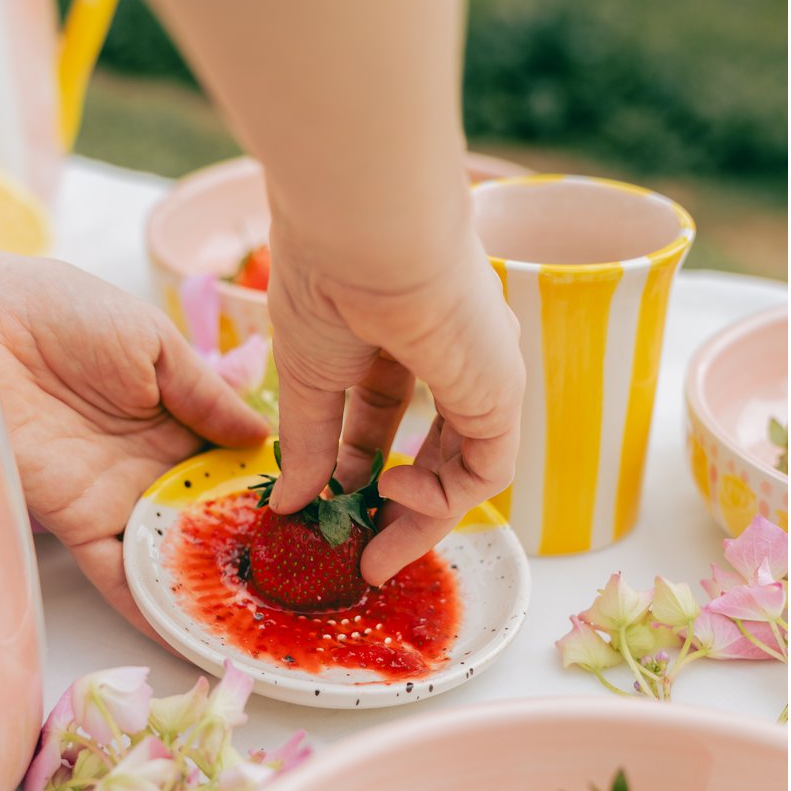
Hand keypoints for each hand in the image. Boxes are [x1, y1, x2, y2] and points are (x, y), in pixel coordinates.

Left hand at [0, 244, 268, 635]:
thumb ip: (206, 393)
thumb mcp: (152, 340)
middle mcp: (151, 464)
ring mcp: (116, 498)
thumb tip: (265, 435)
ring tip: (261, 622)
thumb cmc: (62, 313)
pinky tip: (192, 634)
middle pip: (210, 517)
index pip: (234, 463)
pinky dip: (151, 606)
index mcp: (176, 416)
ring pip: (171, 556)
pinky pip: (118, 575)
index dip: (271, 489)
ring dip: (209, 588)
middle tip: (306, 585)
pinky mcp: (76, 524)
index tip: (317, 516)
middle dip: (251, 549)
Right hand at [266, 218, 525, 586]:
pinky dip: (443, 499)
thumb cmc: (329, 280)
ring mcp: (481, 373)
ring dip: (422, 519)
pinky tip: (393, 490)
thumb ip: (308, 442)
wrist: (367, 234)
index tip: (324, 506)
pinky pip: (486, 469)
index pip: (385, 415)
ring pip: (464, 469)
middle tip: (364, 556)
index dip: (355, 466)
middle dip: (396, 508)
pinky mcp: (501, 391)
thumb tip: (290, 501)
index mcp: (399, 335)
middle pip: (432, 451)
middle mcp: (450, 355)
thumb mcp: (307, 375)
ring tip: (377, 552)